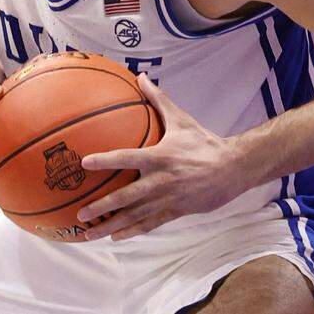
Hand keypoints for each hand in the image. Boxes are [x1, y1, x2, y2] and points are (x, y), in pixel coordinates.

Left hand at [77, 74, 243, 240]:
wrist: (233, 168)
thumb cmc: (204, 141)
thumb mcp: (181, 119)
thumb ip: (158, 99)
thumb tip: (141, 77)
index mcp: (160, 156)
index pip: (127, 158)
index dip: (105, 160)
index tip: (84, 163)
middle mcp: (161, 180)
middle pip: (126, 196)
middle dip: (101, 206)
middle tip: (80, 212)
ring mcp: (168, 198)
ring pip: (135, 216)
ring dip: (111, 225)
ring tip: (90, 233)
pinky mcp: (176, 211)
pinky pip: (150, 224)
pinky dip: (132, 231)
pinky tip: (116, 237)